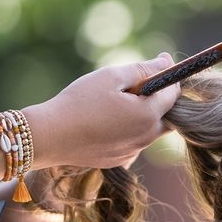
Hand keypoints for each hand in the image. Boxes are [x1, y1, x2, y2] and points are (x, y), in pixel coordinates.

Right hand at [24, 53, 179, 168]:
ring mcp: (133, 151)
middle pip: (169, 115)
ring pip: (151, 129)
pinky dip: (129, 129)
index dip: (169, 77)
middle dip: (161, 98)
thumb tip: (167, 62)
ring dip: (144, 113)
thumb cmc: (79, 102)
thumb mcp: (112, 76)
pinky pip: (134, 141)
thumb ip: (144, 69)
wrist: (47, 137)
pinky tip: (107, 121)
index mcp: (148, 115)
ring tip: (118, 101)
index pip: (173, 93)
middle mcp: (146, 137)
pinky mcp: (119, 160)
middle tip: (140, 84)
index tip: (160, 64)